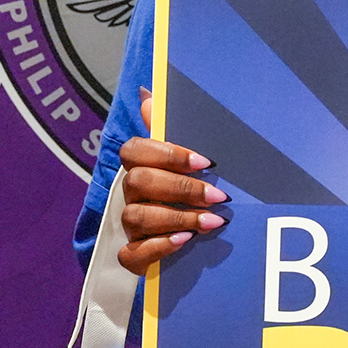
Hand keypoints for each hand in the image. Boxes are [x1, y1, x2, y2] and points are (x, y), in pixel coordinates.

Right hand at [116, 89, 226, 273]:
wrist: (198, 236)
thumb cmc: (195, 186)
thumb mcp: (191, 157)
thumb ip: (171, 126)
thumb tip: (148, 92)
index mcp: (142, 164)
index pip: (135, 150)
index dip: (169, 155)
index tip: (206, 162)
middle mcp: (131, 193)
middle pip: (137, 183)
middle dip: (181, 189)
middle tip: (218, 196)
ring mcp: (130, 224)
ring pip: (136, 217)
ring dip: (177, 218)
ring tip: (212, 222)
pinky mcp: (133, 255)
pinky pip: (132, 253)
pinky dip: (158, 247)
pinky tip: (185, 242)